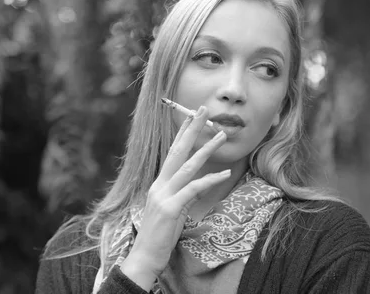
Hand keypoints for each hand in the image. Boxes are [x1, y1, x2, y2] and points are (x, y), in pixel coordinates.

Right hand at [120, 106, 228, 288]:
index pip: (172, 152)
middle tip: (203, 111)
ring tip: (221, 136)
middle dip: (191, 130)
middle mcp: (159, 185)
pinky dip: (209, 180)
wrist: (144, 257)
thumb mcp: (174, 210)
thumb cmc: (160, 235)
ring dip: (206, 149)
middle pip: (177, 151)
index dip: (182, 133)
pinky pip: (193, 189)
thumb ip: (185, 194)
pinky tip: (225, 173)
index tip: (191, 116)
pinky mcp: (170, 208)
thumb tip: (199, 183)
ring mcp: (163, 195)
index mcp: (159, 183)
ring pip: (188, 166)